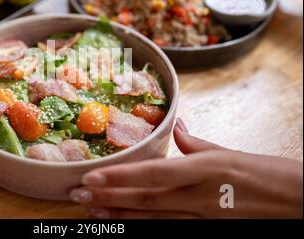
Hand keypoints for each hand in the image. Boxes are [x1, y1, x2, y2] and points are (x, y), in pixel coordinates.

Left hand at [70, 118, 302, 217]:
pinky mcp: (210, 228)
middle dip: (110, 197)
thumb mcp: (232, 152)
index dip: (121, 176)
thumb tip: (176, 130)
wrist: (303, 202)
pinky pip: (172, 228)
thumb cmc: (272, 175)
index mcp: (206, 168)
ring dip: (122, 215)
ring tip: (92, 212)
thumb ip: (199, 144)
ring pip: (155, 218)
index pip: (154, 173)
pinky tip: (128, 223)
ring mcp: (205, 217)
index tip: (91, 177)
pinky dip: (147, 226)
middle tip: (77, 195)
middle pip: (147, 199)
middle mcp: (201, 195)